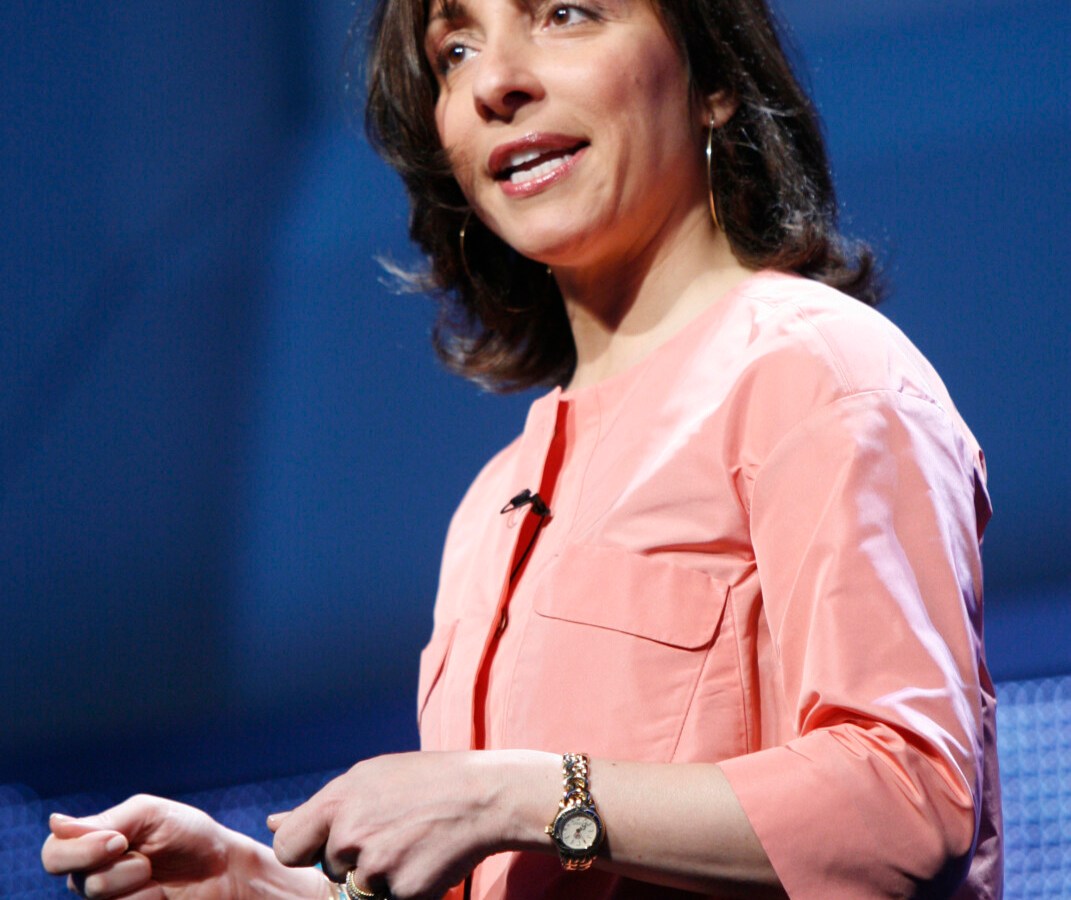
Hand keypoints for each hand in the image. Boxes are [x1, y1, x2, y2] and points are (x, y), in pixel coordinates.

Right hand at [41, 794, 326, 898]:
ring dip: (138, 887)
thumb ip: (106, 821)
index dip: (79, 850)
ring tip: (159, 878)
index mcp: (93, 846)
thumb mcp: (151, 815)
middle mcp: (93, 877)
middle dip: (118, 869)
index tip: (119, 841)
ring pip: (101, 898)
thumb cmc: (189, 835)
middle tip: (148, 862)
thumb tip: (55, 823)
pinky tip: (163, 895)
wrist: (225, 868)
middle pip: (79, 881)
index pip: (53, 853)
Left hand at [269, 750, 557, 899]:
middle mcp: (350, 834)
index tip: (325, 845)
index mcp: (337, 801)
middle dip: (351, 861)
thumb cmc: (422, 782)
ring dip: (381, 876)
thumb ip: (318, 808)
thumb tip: (271, 822)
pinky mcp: (403, 893)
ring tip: (410, 842)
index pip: (287, 846)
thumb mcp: (368, 779)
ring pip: (360, 889)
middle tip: (388, 833)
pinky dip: (406, 888)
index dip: (304, 851)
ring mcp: (377, 866)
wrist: (482, 796)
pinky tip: (425, 858)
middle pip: (328, 870)